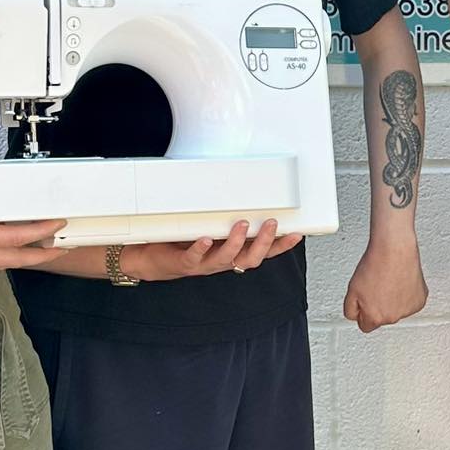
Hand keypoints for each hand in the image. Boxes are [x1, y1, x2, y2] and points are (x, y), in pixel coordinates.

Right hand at [0, 146, 64, 272]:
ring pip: (4, 263)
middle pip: (17, 259)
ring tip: (41, 248)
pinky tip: (8, 248)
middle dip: (42, 254)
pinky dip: (5, 256)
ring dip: (25, 257)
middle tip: (61, 245)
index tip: (57, 223)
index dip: (40, 231)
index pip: (15, 236)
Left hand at [120, 219, 301, 280]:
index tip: (296, 233)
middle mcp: (222, 261)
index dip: (281, 246)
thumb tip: (238, 186)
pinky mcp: (184, 263)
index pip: (263, 252)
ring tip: (242, 224)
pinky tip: (207, 238)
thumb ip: (224, 213)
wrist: (153, 259)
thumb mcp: (209, 225)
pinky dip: (201, 248)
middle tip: (272, 224)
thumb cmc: (183, 241)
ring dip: (237, 243)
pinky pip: (195, 257)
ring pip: (227, 259)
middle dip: (264, 242)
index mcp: (232, 253)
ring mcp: (204, 263)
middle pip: (251, 259)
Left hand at [343, 238, 426, 331]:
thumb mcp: (351, 290)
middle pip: (382, 318)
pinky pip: (410, 302)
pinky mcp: (420, 300)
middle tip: (377, 286)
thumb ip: (350, 310)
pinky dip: (406, 294)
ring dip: (393, 300)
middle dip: (379, 305)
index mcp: (375, 317)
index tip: (365, 302)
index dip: (363, 312)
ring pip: (397, 310)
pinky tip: (401, 281)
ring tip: (389, 281)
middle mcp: (393, 317)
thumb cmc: (375, 265)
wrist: (395, 249)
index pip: (366, 326)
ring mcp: (408, 309)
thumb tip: (355, 316)